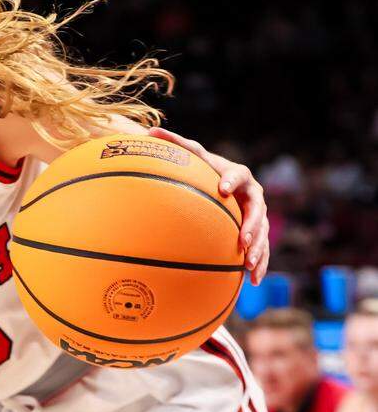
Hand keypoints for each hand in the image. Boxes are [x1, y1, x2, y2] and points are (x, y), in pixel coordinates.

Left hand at [149, 127, 268, 283]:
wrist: (221, 186)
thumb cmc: (203, 170)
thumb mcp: (191, 156)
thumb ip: (174, 144)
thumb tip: (148, 130)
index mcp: (237, 175)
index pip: (239, 175)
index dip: (232, 180)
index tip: (223, 188)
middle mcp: (252, 195)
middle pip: (258, 209)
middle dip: (252, 224)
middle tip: (242, 238)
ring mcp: (257, 215)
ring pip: (263, 233)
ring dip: (258, 249)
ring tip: (248, 264)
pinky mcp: (256, 233)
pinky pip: (261, 249)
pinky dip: (258, 264)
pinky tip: (252, 281)